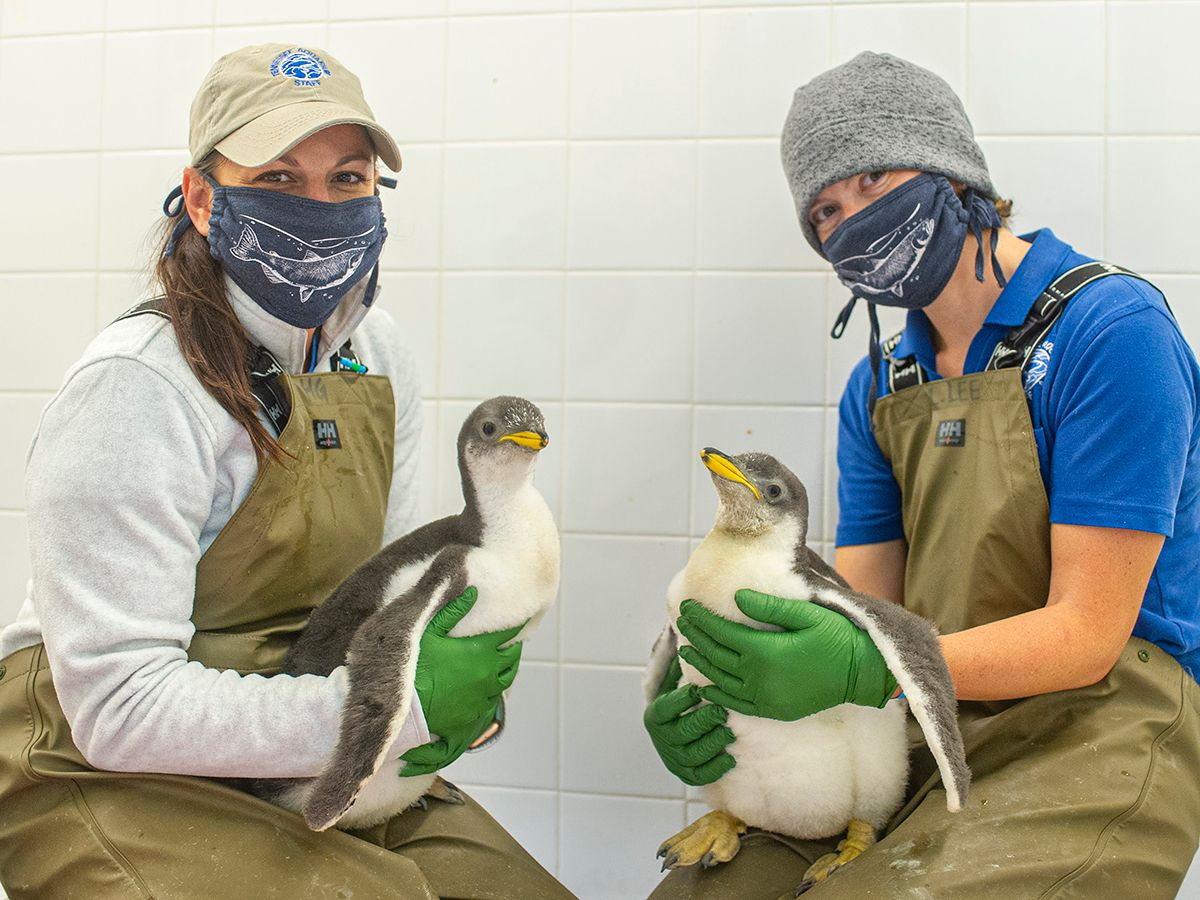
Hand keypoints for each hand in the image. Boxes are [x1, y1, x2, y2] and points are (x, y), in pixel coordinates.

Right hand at [399, 587, 523, 776]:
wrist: (407, 709)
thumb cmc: (416, 667)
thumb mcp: (430, 633)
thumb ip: (454, 611)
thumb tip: (474, 591)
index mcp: (480, 650)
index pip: (508, 633)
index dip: (516, 625)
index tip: (520, 619)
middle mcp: (489, 672)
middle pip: (513, 657)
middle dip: (513, 647)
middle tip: (511, 641)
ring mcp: (485, 694)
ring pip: (507, 679)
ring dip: (507, 668)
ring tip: (503, 662)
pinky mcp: (477, 711)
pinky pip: (493, 698)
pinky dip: (493, 688)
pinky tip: (486, 685)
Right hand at [644, 657, 735, 785]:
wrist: (675, 730)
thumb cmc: (682, 699)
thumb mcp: (677, 681)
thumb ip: (683, 663)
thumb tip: (691, 634)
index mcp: (655, 715)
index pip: (666, 708)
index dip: (682, 700)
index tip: (700, 689)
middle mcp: (661, 739)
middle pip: (681, 733)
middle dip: (702, 722)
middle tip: (721, 712)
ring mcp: (673, 758)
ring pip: (692, 755)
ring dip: (712, 744)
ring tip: (729, 732)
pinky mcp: (686, 773)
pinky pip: (701, 775)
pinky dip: (715, 768)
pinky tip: (730, 756)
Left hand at [675, 589, 897, 720]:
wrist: (863, 674)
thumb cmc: (838, 638)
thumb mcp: (806, 614)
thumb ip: (769, 607)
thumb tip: (737, 597)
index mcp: (765, 651)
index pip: (721, 633)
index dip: (702, 620)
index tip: (687, 608)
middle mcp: (759, 678)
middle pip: (717, 656)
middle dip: (697, 637)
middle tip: (683, 623)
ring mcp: (765, 698)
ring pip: (721, 681)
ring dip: (702, 664)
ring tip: (687, 650)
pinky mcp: (774, 710)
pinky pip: (736, 705)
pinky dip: (717, 696)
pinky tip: (706, 688)